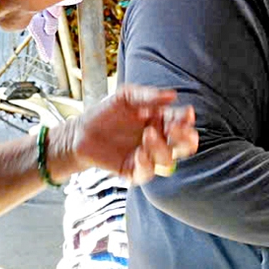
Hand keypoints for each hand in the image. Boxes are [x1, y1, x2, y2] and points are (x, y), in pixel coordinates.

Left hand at [61, 85, 198, 184]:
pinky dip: (146, 164)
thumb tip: (173, 96)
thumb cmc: (106, 112)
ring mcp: (147, 157)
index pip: (183, 125)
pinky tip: (139, 152)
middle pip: (184, 146)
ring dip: (161, 147)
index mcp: (161, 122)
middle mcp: (158, 141)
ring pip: (168, 160)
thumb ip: (148, 96)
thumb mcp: (126, 96)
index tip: (185, 114)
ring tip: (148, 134)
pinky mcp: (133, 171)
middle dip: (184, 138)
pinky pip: (147, 173)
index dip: (188, 121)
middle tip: (174, 128)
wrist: (81, 131)